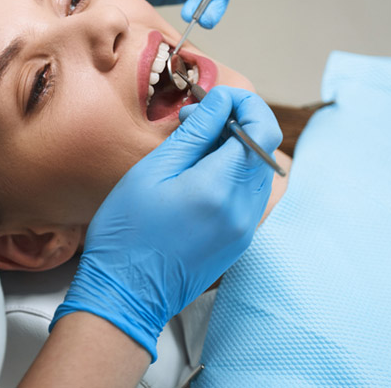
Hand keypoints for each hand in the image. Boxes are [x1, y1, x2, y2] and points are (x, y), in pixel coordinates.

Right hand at [51, 86, 280, 358]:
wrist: (126, 293)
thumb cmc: (127, 231)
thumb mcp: (152, 171)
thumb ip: (194, 133)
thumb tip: (221, 101)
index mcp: (221, 187)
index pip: (261, 128)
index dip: (245, 102)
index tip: (215, 96)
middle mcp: (244, 209)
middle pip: (265, 147)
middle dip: (238, 121)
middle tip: (195, 117)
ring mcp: (246, 228)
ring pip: (260, 169)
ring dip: (237, 146)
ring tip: (195, 146)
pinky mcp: (241, 240)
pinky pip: (251, 193)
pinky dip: (234, 172)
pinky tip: (200, 174)